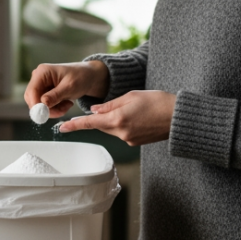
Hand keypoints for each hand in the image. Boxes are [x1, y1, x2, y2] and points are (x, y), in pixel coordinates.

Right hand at [24, 61, 109, 117]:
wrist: (89, 77)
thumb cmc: (81, 77)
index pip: (32, 91)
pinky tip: (66, 104)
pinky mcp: (45, 92)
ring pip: (39, 105)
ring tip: (67, 105)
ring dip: (53, 109)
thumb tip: (42, 104)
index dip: (36, 105)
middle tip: (62, 111)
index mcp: (42, 72)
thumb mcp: (70, 87)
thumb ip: (55, 95)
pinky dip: (55, 108)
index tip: (44, 115)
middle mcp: (38, 78)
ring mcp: (41, 85)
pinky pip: (45, 105)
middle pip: (33, 99)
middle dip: (46, 109)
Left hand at [56, 90, 176, 146]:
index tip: (62, 128)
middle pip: (102, 126)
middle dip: (103, 117)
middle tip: (117, 105)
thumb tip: (95, 110)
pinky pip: (122, 133)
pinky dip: (124, 125)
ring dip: (115, 120)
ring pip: (112, 129)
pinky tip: (137, 117)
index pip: (90, 123)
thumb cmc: (157, 102)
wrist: (178, 117)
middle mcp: (121, 133)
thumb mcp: (131, 96)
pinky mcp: (136, 143)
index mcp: (118, 119)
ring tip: (134, 109)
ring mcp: (129, 140)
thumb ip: (110, 104)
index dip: (75, 125)